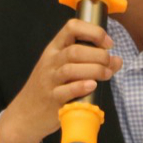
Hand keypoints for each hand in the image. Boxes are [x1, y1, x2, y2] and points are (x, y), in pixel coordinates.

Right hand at [0, 18, 122, 142]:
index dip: (94, 31)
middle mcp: (51, 61)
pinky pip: (66, 91)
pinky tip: (92, 85)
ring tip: (106, 74)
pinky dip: (81, 87)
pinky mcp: (51, 99)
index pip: (72, 27)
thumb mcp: (64, 69)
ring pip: (71, 69)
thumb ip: (90, 62)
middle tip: (109, 63)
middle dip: (98, 55)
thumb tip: (117, 60)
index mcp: (55, 49)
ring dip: (94, 70)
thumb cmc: (50, 88)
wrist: (25, 114)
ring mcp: (49, 80)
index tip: (108, 43)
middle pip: (75, 50)